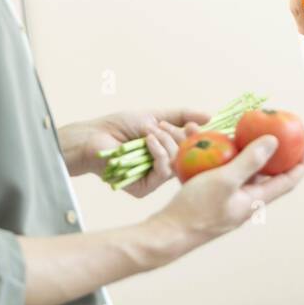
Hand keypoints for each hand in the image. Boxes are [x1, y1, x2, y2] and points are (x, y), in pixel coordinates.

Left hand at [79, 108, 209, 196]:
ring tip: (154, 131)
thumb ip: (181, 116)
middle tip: (175, 126)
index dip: (197, 138)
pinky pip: (163, 171)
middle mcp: (162, 167)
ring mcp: (153, 179)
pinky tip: (148, 141)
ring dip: (169, 142)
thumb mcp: (154, 116)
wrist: (93, 137)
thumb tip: (210, 116)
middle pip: (188, 157)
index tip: (196, 125)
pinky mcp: (144, 188)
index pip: (191, 149)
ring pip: (178, 163)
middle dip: (184, 138)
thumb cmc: (118, 127)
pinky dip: (159, 152)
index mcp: (166, 152)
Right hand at [154, 135, 303, 244]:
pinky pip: (220, 174)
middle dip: (268, 152)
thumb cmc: (196, 209)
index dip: (300, 163)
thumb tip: (274, 141)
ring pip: (239, 171)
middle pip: (265, 174)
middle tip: (270, 132)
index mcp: (255, 200)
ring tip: (234, 132)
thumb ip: (249, 161)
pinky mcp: (211, 199)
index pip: (288, 181)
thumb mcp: (225, 180)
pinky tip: (206, 145)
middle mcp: (245, 202)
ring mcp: (228, 201)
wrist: (166, 233)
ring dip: (238, 151)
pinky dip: (217, 159)